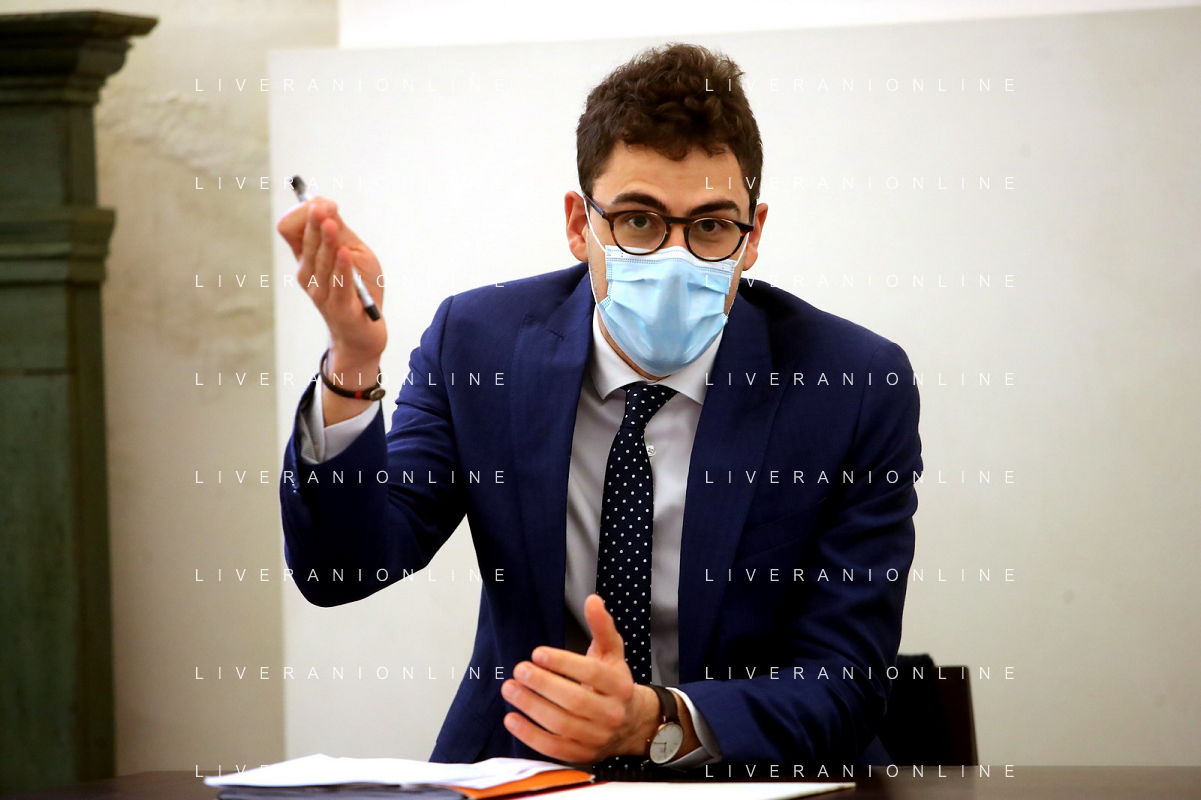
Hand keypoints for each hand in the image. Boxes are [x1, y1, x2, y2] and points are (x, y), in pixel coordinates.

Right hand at [276, 196, 386, 365]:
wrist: (365, 331)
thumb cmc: (359, 287)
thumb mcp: (354, 252)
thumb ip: (340, 229)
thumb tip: (324, 203)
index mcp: (306, 257)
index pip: (288, 227)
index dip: (304, 213)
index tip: (325, 206)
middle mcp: (307, 273)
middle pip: (304, 239)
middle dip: (313, 220)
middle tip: (323, 206)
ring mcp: (320, 291)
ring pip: (320, 259)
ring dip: (327, 239)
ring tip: (332, 222)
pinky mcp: (340, 307)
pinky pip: (339, 283)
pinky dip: (342, 267)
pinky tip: (345, 252)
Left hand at [501, 594, 659, 763]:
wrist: (632, 724)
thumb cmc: (615, 684)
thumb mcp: (612, 653)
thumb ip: (602, 627)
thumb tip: (592, 600)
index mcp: (620, 686)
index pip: (592, 673)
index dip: (563, 663)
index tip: (537, 652)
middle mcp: (611, 713)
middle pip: (574, 701)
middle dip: (543, 684)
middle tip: (519, 670)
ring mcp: (597, 737)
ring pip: (561, 725)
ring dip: (531, 707)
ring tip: (510, 689)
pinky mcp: (582, 755)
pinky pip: (553, 748)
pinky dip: (529, 735)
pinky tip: (511, 718)